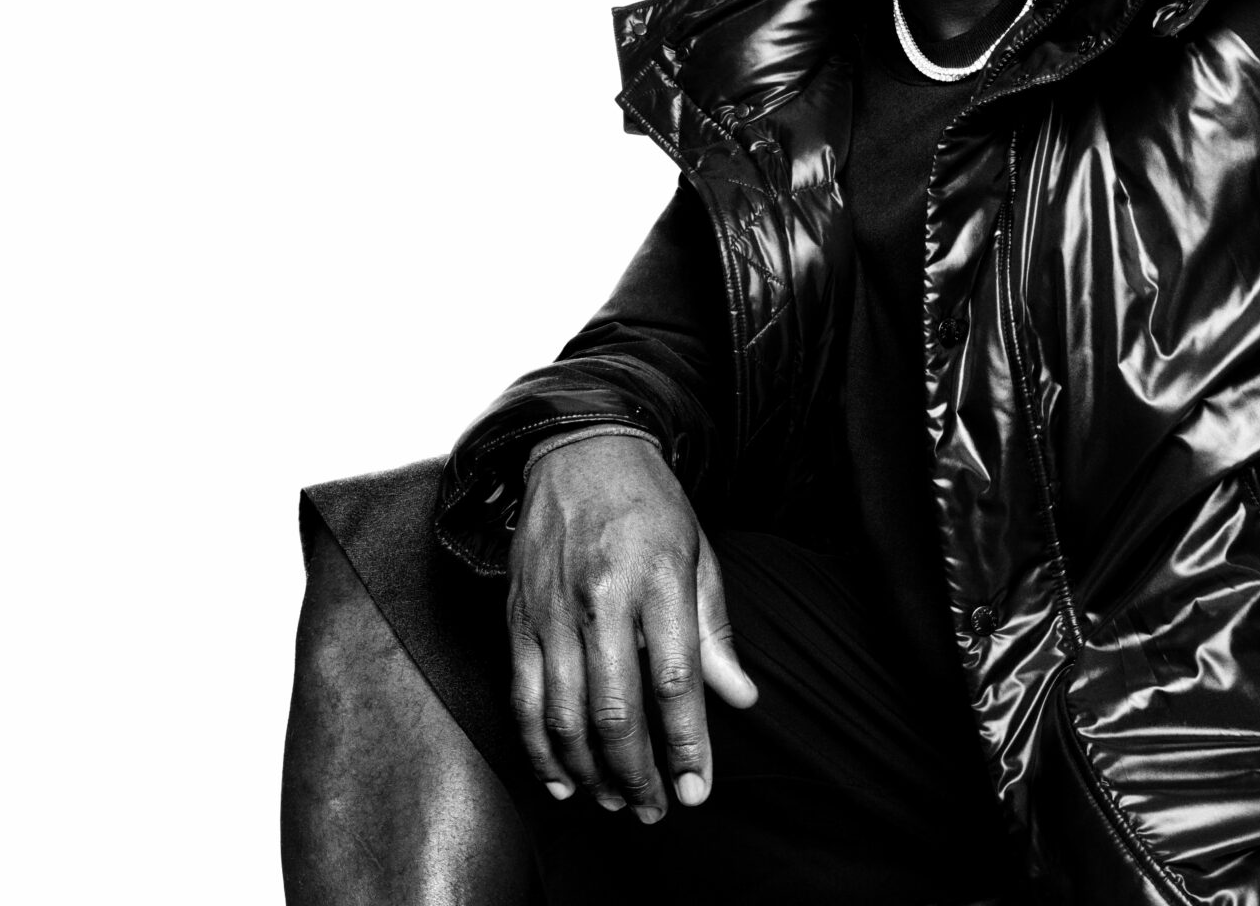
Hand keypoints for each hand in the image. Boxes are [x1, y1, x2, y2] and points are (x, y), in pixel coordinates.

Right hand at [506, 433, 756, 820]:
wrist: (579, 450)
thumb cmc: (649, 506)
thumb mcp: (698, 554)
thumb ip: (714, 632)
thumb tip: (741, 698)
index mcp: (657, 580)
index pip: (674, 679)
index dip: (686, 743)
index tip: (696, 788)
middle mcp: (601, 598)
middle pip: (615, 709)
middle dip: (637, 773)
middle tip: (655, 809)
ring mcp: (552, 611)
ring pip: (564, 714)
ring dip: (591, 771)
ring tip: (616, 801)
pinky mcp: (518, 619)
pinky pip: (523, 697)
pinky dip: (541, 748)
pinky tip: (563, 779)